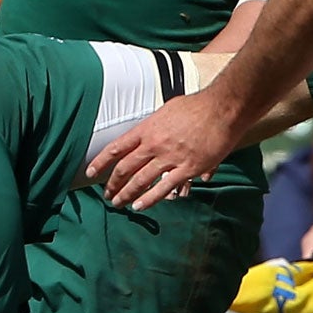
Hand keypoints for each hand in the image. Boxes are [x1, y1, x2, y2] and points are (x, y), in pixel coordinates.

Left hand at [87, 89, 244, 208]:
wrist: (222, 109)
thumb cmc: (198, 106)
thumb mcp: (169, 110)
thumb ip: (159, 126)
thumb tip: (156, 137)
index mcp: (147, 128)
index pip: (116, 147)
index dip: (101, 162)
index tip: (90, 172)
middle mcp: (153, 144)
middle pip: (125, 168)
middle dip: (113, 183)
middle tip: (107, 194)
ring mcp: (169, 158)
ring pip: (140, 181)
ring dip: (126, 194)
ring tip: (118, 203)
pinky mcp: (186, 169)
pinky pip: (163, 188)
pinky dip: (149, 199)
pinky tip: (139, 206)